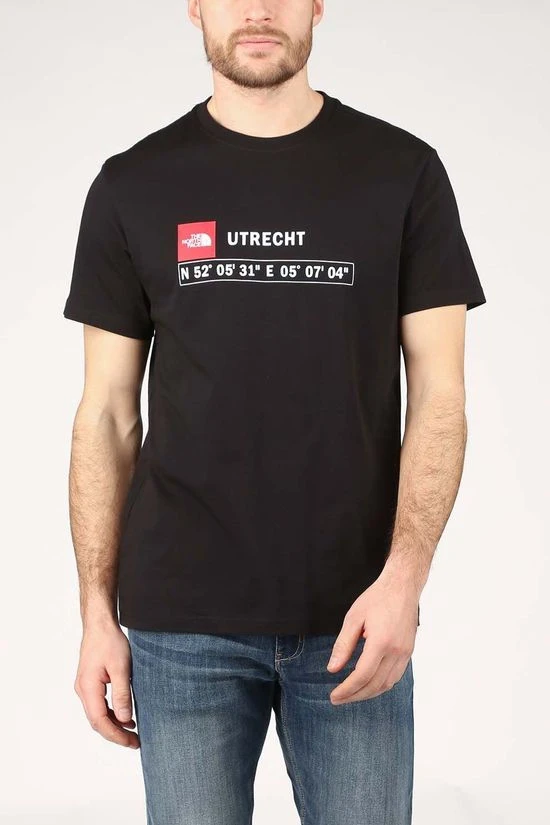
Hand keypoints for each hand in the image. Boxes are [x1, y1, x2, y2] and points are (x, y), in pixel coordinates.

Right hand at [74, 621, 139, 748]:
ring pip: (98, 715)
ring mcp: (85, 687)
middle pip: (97, 722)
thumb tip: (125, 719)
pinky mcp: (91, 683)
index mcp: (88, 688)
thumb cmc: (109, 641)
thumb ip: (122, 695)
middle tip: (135, 742)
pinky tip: (126, 717)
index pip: (100, 721)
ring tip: (133, 733)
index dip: (116, 735)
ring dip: (114, 725)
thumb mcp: (121, 668)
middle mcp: (83, 690)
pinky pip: (99, 705)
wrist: (100, 624)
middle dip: (116, 734)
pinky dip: (112, 714)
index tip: (132, 742)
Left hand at [327, 570, 418, 703]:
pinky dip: (381, 685)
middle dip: (355, 696)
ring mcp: (405, 653)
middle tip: (338, 699)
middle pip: (375, 685)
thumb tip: (332, 669)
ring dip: (368, 693)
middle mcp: (396, 651)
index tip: (334, 696)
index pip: (362, 675)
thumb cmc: (376, 598)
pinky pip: (396, 676)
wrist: (402, 587)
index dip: (347, 689)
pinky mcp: (408, 652)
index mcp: (381, 642)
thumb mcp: (353, 618)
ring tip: (351, 695)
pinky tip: (368, 684)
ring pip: (387, 684)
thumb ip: (343, 645)